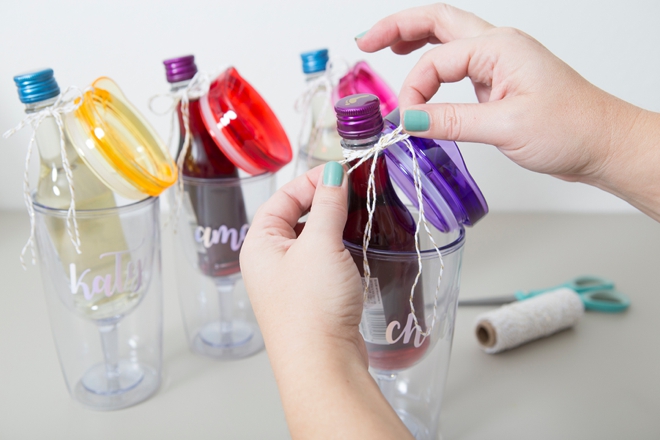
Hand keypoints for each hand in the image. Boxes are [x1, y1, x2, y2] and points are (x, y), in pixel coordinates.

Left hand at [241, 164, 364, 362]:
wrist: (323, 365)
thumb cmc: (311, 309)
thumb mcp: (320, 245)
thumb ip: (327, 205)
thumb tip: (333, 173)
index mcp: (259, 244)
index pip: (282, 197)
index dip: (311, 181)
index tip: (341, 172)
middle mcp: (270, 262)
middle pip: (296, 217)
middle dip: (325, 203)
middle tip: (355, 192)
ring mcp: (290, 282)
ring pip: (313, 240)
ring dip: (335, 227)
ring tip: (360, 217)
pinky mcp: (311, 297)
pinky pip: (324, 262)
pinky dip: (341, 250)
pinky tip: (358, 248)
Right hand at [356, 3, 659, 219]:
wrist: (602, 142)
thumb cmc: (571, 127)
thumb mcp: (506, 125)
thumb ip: (453, 120)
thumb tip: (409, 119)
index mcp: (499, 48)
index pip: (437, 60)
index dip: (414, 90)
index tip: (406, 121)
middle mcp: (498, 47)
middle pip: (438, 21)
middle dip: (399, 27)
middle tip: (366, 40)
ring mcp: (499, 62)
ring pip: (448, 38)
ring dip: (416, 38)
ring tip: (387, 46)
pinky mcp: (500, 81)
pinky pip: (459, 64)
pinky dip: (435, 65)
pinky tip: (425, 74)